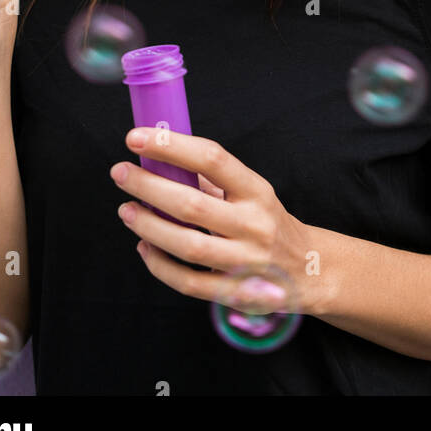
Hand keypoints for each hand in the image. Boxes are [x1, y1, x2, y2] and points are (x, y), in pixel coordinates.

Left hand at [110, 128, 320, 314]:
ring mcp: (246, 262)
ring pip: (188, 246)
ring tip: (126, 210)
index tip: (137, 137)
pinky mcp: (235, 293)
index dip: (172, 146)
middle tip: (120, 173)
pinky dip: (161, 266)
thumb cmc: (268, 222)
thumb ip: (213, 180)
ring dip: (150, 226)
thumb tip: (163, 159)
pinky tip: (144, 247)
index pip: (212, 159)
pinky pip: (190, 282)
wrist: (309, 268)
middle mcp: (253, 224)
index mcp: (257, 191)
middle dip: (149, 186)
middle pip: (192, 205)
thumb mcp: (253, 193)